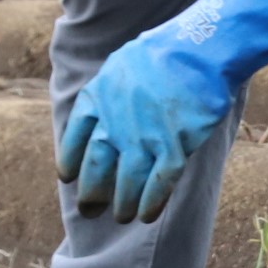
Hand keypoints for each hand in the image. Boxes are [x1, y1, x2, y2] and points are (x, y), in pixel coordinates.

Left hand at [57, 50, 230, 224]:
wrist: (199, 50)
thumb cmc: (165, 53)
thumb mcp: (122, 65)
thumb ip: (109, 93)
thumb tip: (101, 116)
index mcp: (99, 98)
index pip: (76, 137)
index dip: (70, 160)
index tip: (68, 178)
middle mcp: (116, 122)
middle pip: (96, 167)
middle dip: (91, 193)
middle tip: (90, 210)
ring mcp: (144, 138)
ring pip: (126, 182)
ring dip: (123, 204)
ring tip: (122, 217)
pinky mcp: (174, 148)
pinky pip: (158, 185)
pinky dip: (151, 203)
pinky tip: (147, 216)